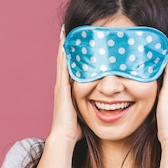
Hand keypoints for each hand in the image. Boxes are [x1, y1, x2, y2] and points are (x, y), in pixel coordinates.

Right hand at [49, 26, 81, 143]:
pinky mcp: (62, 87)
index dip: (74, 56)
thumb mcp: (85, 114)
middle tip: (72, 30)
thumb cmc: (75, 130)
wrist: (64, 137)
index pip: (72, 69)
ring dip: (65, 45)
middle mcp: (63, 86)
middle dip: (69, 45)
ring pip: (63, 60)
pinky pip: (64, 66)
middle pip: (66, 61)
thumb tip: (105, 108)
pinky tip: (66, 41)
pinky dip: (64, 53)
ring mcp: (61, 86)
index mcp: (69, 91)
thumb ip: (91, 108)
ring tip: (68, 30)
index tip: (79, 42)